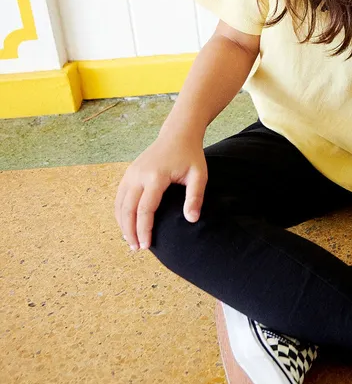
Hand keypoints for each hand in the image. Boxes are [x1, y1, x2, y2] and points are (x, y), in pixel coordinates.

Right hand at [114, 133, 207, 250]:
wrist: (177, 134)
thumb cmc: (190, 156)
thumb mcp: (199, 175)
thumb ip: (195, 197)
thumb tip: (191, 220)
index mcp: (155, 176)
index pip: (145, 209)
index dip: (144, 229)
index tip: (148, 246)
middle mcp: (138, 175)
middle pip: (127, 209)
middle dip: (130, 231)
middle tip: (137, 249)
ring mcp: (130, 173)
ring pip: (120, 204)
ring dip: (123, 224)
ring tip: (130, 242)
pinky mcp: (128, 173)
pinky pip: (120, 197)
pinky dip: (120, 213)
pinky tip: (126, 226)